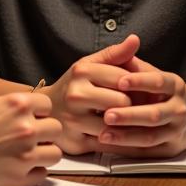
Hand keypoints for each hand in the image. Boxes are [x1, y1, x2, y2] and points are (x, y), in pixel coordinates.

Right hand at [0, 91, 61, 185]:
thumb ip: (9, 102)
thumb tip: (26, 105)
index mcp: (17, 105)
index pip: (47, 104)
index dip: (39, 111)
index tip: (32, 117)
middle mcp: (26, 129)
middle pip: (55, 128)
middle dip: (45, 131)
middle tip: (31, 136)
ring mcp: (26, 155)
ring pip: (55, 153)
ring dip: (44, 152)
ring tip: (28, 153)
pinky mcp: (20, 179)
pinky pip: (43, 174)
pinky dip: (34, 171)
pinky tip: (19, 167)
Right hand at [39, 34, 140, 153]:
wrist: (45, 110)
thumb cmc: (73, 86)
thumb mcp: (89, 65)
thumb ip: (114, 54)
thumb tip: (135, 39)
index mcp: (82, 72)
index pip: (123, 78)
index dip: (137, 86)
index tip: (140, 90)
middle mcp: (75, 94)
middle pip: (122, 102)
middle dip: (131, 106)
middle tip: (134, 107)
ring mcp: (74, 120)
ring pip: (116, 125)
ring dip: (126, 125)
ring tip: (127, 121)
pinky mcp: (76, 142)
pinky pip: (108, 145)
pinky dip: (119, 142)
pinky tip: (122, 137)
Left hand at [97, 55, 185, 156]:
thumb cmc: (161, 90)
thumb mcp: (152, 73)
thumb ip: (135, 63)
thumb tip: (124, 46)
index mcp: (175, 85)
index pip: (159, 82)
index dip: (140, 81)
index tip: (120, 81)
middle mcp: (179, 109)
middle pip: (155, 114)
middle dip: (130, 115)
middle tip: (106, 114)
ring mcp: (176, 131)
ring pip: (151, 136)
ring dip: (126, 137)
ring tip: (103, 134)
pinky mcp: (169, 150)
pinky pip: (146, 152)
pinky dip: (126, 150)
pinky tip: (109, 146)